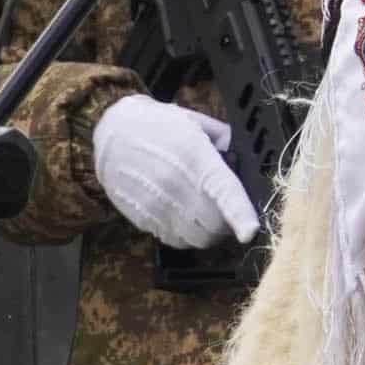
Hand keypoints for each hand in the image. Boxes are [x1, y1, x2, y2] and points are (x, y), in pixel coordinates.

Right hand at [93, 94, 258, 247]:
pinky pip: (175, 240)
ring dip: (210, 232)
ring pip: (197, 238)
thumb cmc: (160, 126)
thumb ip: (228, 143)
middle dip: (229, 222)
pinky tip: (186, 217)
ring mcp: (155, 205)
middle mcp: (174, 185)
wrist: (113, 132)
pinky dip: (188, 236)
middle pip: (214, 224)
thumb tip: (248, 163)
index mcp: (195, 159)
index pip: (223, 192)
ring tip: (207, 213)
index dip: (240, 215)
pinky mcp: (141, 218)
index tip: (251, 231)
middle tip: (228, 210)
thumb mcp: (198, 123)